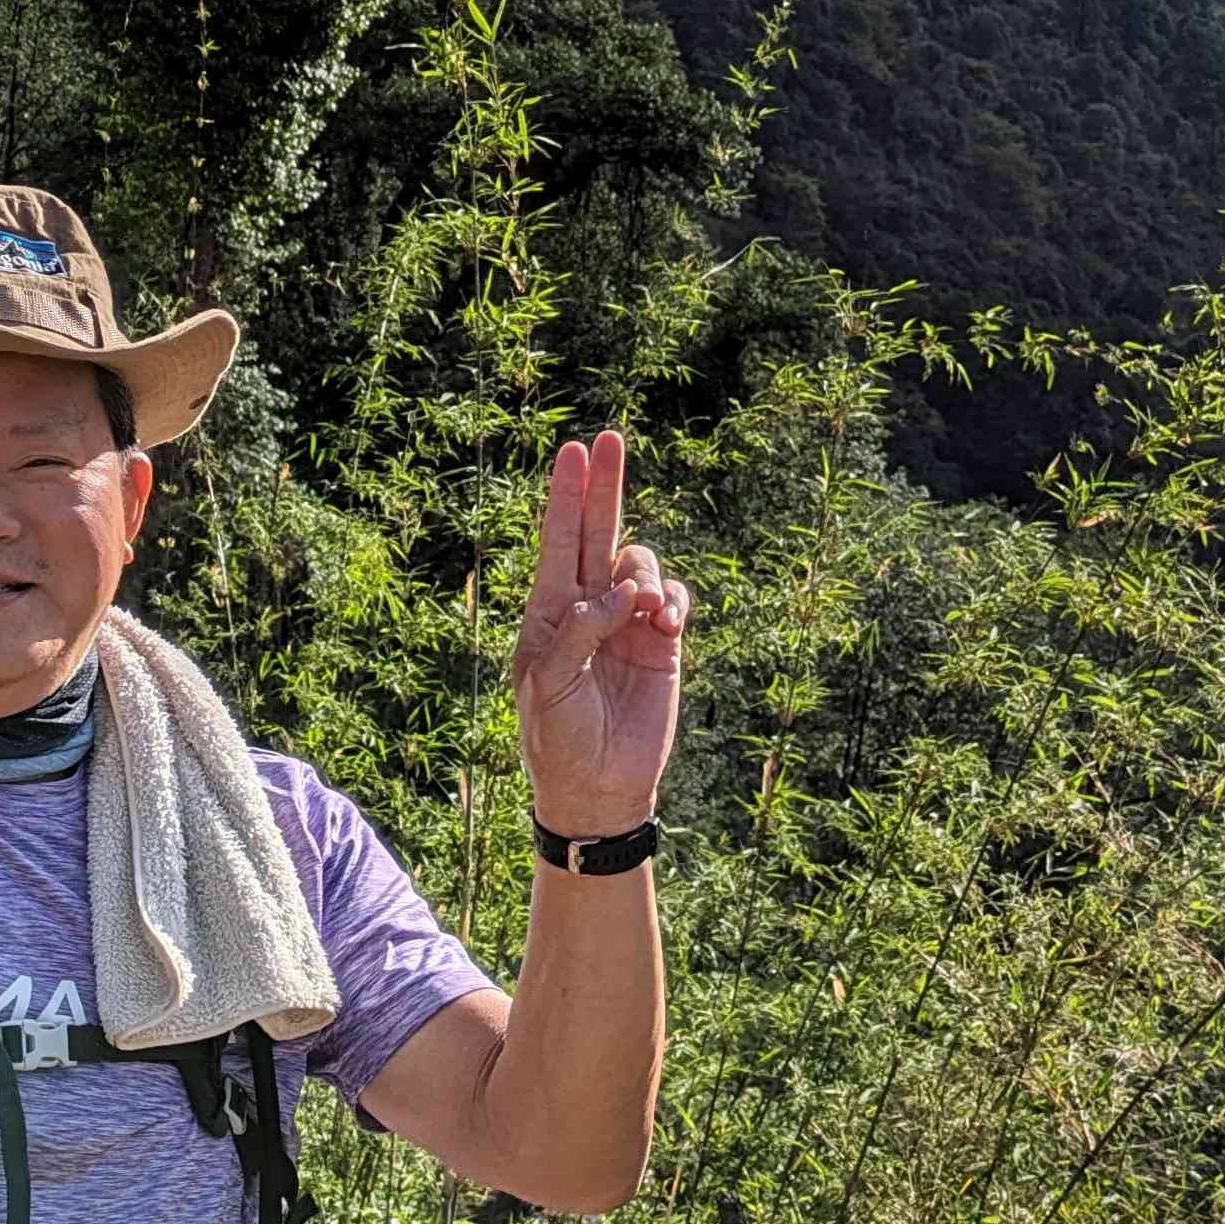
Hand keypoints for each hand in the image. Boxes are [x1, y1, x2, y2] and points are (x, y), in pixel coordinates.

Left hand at [507, 428, 689, 840]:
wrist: (598, 786)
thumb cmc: (558, 737)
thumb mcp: (549, 683)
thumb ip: (580, 630)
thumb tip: (623, 591)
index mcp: (550, 611)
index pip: (558, 541)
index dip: (565, 496)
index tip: (571, 452)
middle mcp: (589, 607)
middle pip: (599, 530)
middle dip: (604, 485)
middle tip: (609, 436)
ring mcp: (627, 623)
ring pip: (642, 564)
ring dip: (649, 576)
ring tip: (651, 612)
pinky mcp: (662, 645)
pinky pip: (676, 601)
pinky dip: (675, 603)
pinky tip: (668, 627)